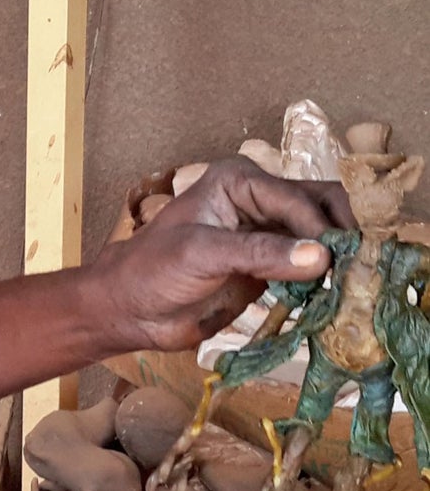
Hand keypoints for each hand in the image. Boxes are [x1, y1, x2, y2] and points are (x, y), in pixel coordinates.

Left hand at [91, 158, 354, 351]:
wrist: (129, 308)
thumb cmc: (152, 270)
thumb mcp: (202, 254)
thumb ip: (260, 254)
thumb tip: (322, 256)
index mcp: (240, 181)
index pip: (299, 199)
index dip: (322, 230)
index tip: (336, 264)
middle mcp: (260, 201)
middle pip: (322, 209)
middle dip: (343, 236)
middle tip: (361, 271)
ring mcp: (267, 235)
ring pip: (322, 239)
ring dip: (340, 259)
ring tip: (355, 287)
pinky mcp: (270, 267)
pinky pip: (311, 269)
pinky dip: (327, 281)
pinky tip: (336, 299)